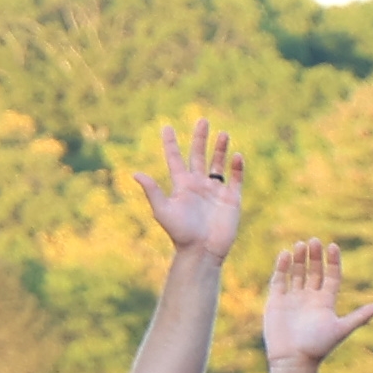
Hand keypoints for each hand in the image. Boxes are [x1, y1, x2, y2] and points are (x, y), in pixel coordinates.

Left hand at [133, 117, 244, 259]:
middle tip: (202, 120)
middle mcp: (198, 185)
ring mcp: (216, 191)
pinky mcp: (232, 199)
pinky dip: (237, 167)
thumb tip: (135, 173)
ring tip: (223, 133)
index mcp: (181, 186)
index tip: (166, 126)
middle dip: (200, 138)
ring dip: (220, 149)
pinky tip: (237, 156)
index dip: (170, 143)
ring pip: (218, 164)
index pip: (175, 159)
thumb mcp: (162, 210)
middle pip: (198, 156)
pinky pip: (236, 179)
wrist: (202, 252)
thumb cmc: (180, 233)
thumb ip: (152, 191)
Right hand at [263, 239, 372, 364]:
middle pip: (313, 272)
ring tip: (300, 244)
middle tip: (314, 241)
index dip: (332, 261)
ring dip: (298, 259)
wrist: (293, 360)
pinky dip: (281, 268)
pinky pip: (279, 280)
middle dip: (314, 256)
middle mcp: (310, 298)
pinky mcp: (276, 302)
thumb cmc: (318, 346)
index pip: (331, 276)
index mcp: (326, 302)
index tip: (332, 246)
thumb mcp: (342, 328)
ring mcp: (292, 299)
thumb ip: (361, 316)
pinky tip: (285, 254)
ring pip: (296, 273)